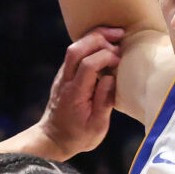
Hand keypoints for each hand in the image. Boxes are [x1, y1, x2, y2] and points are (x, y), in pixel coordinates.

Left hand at [35, 27, 122, 157]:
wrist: (53, 138)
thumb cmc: (78, 136)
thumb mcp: (96, 128)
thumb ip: (104, 102)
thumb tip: (111, 78)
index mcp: (75, 93)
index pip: (88, 65)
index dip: (106, 57)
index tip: (120, 62)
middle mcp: (65, 80)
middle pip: (76, 49)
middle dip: (99, 38)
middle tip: (121, 37)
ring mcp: (62, 75)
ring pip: (74, 47)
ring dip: (95, 37)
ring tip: (116, 35)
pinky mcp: (65, 74)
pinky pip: (75, 52)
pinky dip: (91, 43)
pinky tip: (106, 44)